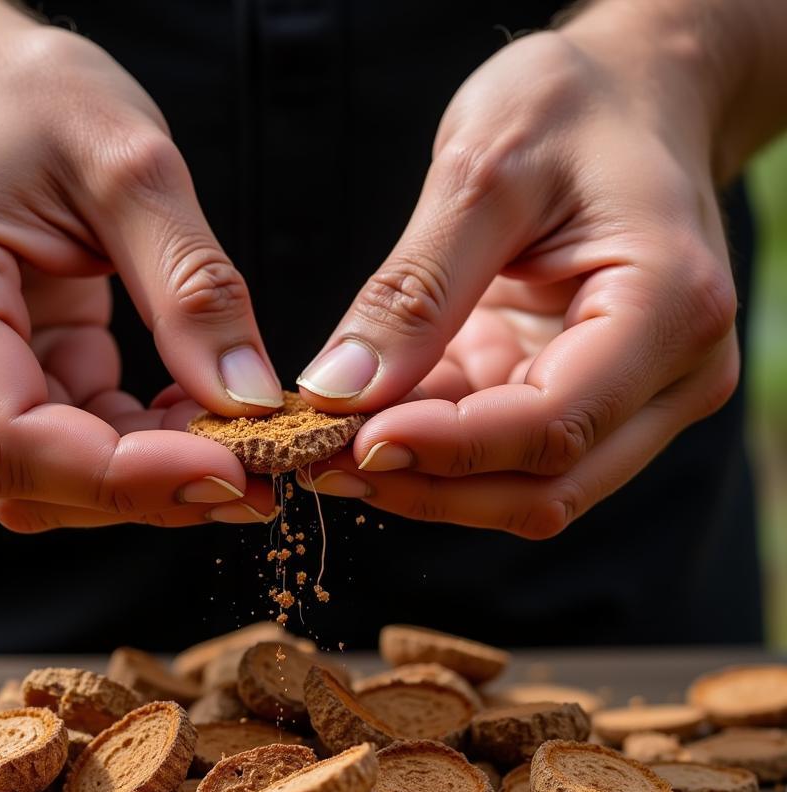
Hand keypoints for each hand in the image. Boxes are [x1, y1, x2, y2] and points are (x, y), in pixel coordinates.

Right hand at [0, 4, 280, 529]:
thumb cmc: (14, 94)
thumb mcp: (128, 160)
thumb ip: (192, 287)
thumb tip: (248, 401)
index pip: (7, 438)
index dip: (122, 478)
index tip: (231, 472)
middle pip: (29, 479)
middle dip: (154, 486)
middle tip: (264, 468)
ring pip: (44, 482)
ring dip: (148, 474)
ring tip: (237, 437)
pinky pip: (54, 448)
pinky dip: (130, 446)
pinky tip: (189, 414)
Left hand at [296, 27, 738, 536]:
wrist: (624, 102)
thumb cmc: (570, 110)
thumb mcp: (481, 172)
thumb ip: (413, 292)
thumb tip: (337, 392)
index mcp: (668, 308)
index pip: (553, 424)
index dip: (446, 449)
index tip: (348, 438)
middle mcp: (670, 376)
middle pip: (545, 487)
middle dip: (427, 486)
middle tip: (317, 459)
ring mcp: (632, 400)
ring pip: (524, 492)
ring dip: (424, 484)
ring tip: (328, 448)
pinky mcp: (581, 401)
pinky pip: (505, 458)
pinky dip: (432, 454)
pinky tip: (367, 426)